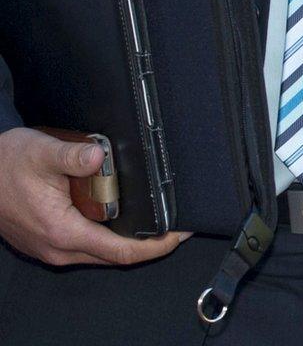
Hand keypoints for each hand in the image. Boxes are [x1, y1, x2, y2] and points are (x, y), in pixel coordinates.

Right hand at [0, 127, 187, 266]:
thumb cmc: (5, 165)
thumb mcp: (41, 153)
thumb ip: (73, 155)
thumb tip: (99, 155)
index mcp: (62, 231)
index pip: (120, 251)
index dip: (155, 247)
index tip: (178, 235)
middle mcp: (58, 248)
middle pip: (115, 257)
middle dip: (149, 245)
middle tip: (175, 226)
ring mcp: (52, 248)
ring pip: (101, 253)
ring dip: (128, 242)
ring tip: (155, 222)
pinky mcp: (48, 242)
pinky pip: (87, 247)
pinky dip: (108, 237)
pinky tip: (122, 219)